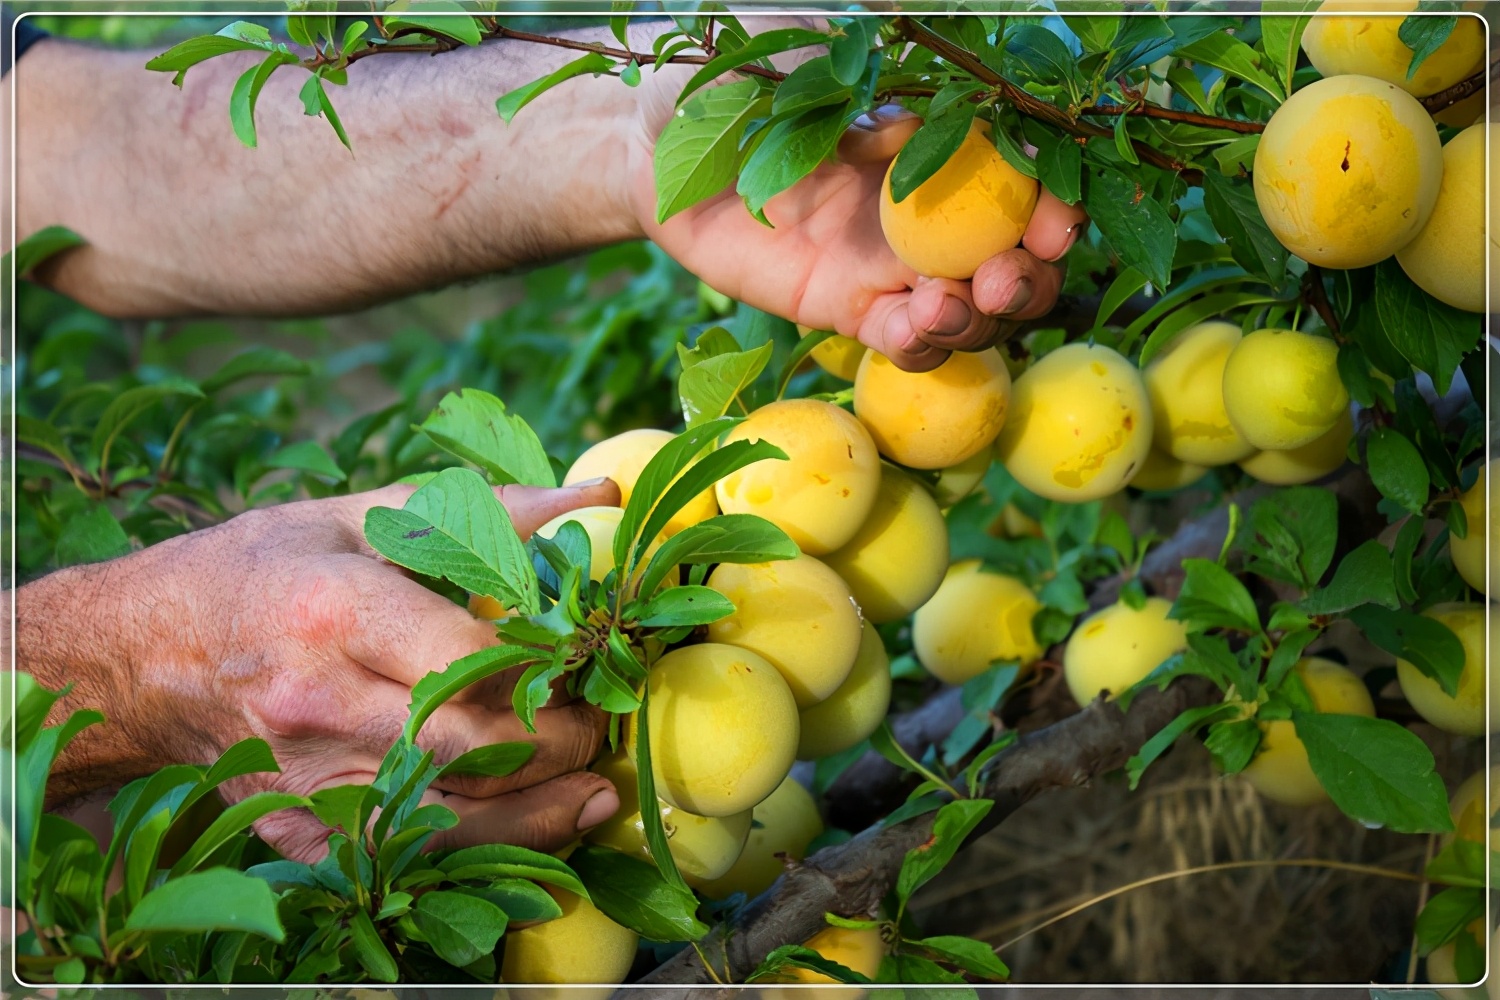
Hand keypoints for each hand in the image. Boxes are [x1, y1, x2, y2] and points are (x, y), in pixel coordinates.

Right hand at [20, 479, 624, 861]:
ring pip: (455, 816)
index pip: (468, 662)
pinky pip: (416, 853)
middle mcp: (321, 704)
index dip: (548, 670)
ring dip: (544, 808)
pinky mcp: (303, 830)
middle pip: (472, 747)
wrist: (141, 659)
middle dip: (560, 742)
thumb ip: (481, 514)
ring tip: (596, 785)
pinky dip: (488, 842)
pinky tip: (539, 820)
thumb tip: (592, 498)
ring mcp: (308, 779)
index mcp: (336, 613)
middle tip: (600, 720)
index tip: (591, 658)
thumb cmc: (260, 570)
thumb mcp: (357, 516)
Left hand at [628, 92, 1087, 372]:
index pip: (1024, 179)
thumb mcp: (798, 55)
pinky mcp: (844, 307)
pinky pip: (900, 340)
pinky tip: (911, 330)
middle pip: (1014, 259)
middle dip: (1031, 277)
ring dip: (978, 319)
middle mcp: (930, 209)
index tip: (1056, 220)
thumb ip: (860, 82)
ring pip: (968, 310)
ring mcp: (889, 264)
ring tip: (943, 307)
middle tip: (1006, 276)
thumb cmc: (730, 79)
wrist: (653, 143)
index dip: (1054, 203)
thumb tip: (910, 125)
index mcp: (942, 139)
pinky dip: (920, 344)